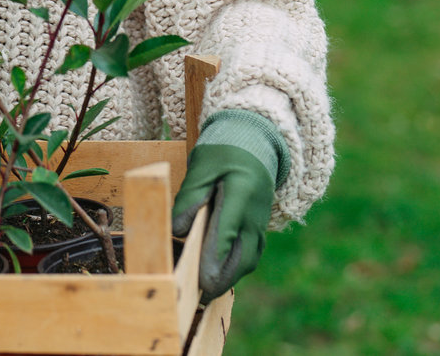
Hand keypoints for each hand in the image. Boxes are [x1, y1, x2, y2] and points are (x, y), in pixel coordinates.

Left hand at [171, 142, 274, 299]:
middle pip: (245, 255)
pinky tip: (215, 277)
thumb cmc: (223, 153)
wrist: (254, 144)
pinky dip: (234, 269)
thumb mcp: (201, 167)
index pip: (229, 231)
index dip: (215, 257)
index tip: (201, 279)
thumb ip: (189, 198)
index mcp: (242, 192)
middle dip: (223, 278)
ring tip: (204, 292)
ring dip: (228, 277)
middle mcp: (256, 213)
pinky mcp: (259, 229)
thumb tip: (178, 231)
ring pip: (249, 259)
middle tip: (201, 296)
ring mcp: (261, 223)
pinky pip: (249, 255)